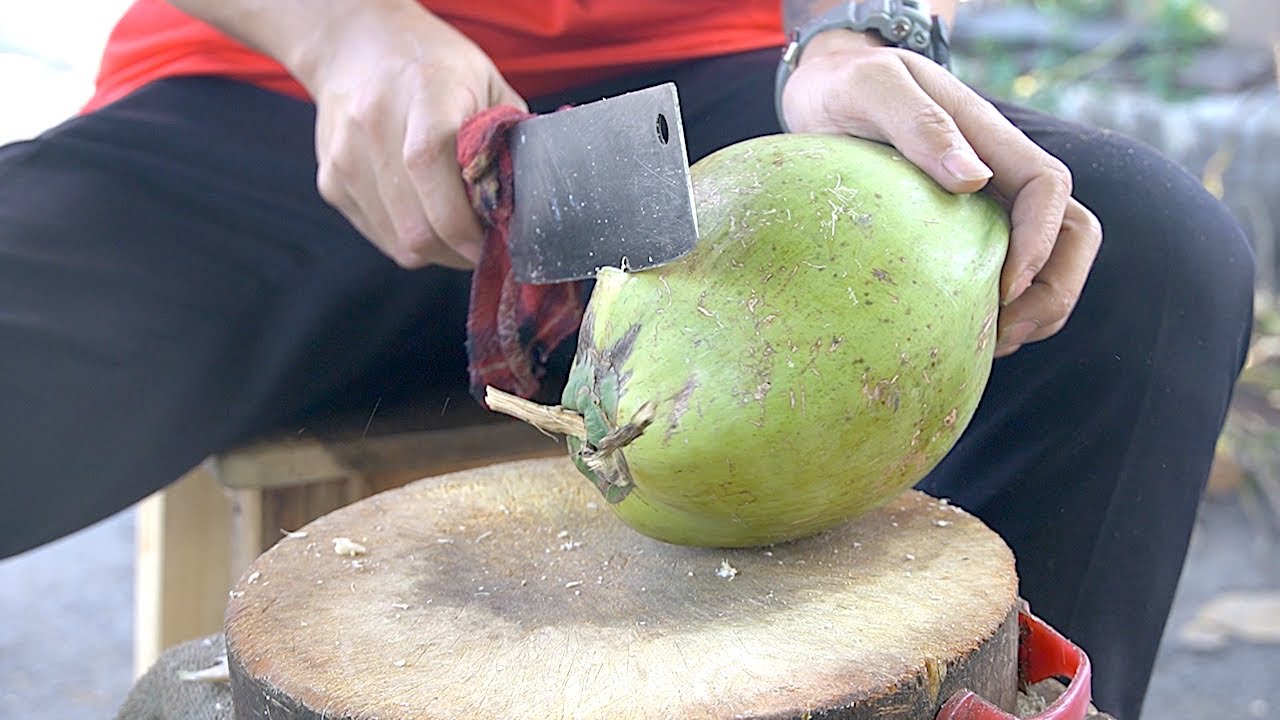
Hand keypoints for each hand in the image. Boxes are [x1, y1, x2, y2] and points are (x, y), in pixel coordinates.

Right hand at [297, 4, 525, 268]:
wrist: (357, 46)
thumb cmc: (433, 65)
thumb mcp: (485, 82)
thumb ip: (507, 140)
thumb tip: (527, 200)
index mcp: (423, 91)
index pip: (430, 166)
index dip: (463, 221)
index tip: (492, 241)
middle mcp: (375, 122)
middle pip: (415, 223)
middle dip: (458, 251)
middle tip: (483, 247)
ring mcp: (345, 156)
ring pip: (398, 241)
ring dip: (437, 251)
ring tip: (458, 232)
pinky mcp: (331, 181)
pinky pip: (379, 235)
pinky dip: (409, 239)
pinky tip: (425, 215)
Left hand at [780, 32, 1101, 356]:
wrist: (825, 90)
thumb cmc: (846, 86)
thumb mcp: (873, 89)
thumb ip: (920, 123)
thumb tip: (973, 179)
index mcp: (990, 139)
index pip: (1048, 188)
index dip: (1040, 242)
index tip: (1003, 289)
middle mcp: (1002, 175)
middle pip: (1071, 233)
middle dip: (1053, 291)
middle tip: (1002, 336)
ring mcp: (989, 206)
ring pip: (1050, 263)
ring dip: (1036, 312)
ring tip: (987, 347)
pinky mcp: (964, 234)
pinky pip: (1005, 276)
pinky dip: (1002, 314)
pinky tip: (963, 338)